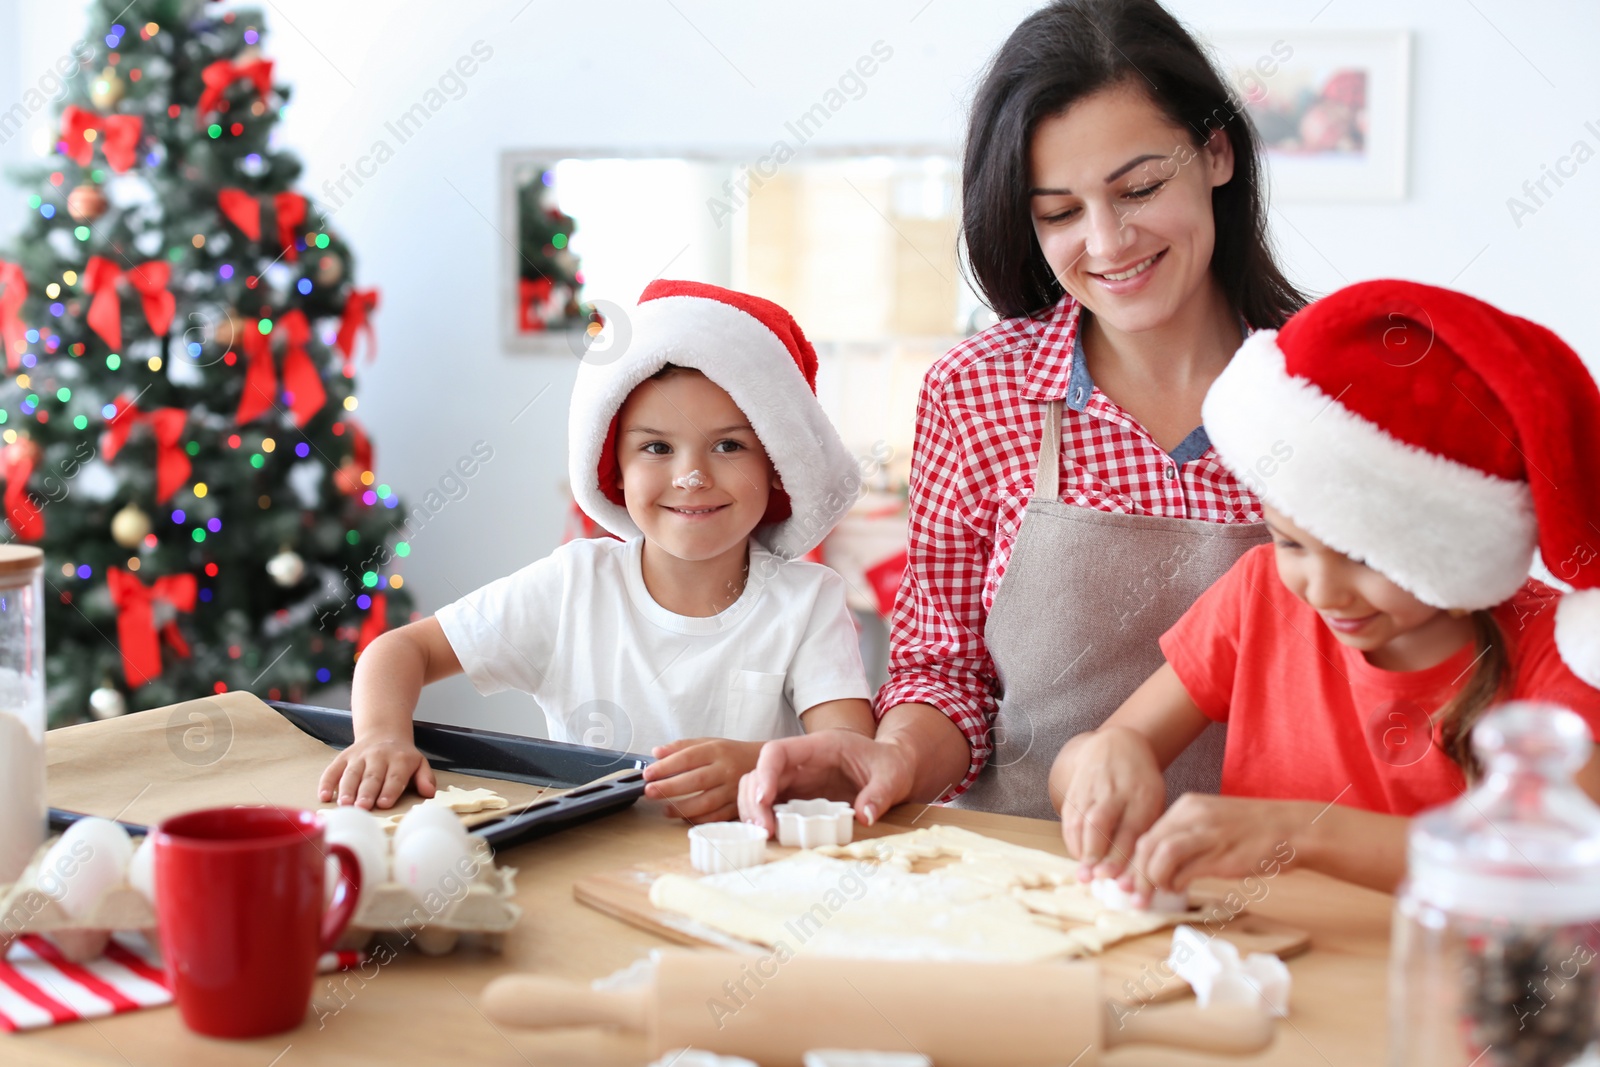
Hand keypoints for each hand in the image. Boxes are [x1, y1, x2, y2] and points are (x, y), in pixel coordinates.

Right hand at [318, 735, 436, 809]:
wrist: (384, 732)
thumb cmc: (402, 756)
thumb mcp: (419, 763)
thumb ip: (425, 777)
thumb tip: (429, 792)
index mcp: (400, 759)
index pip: (394, 776)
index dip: (389, 790)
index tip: (383, 804)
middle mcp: (378, 756)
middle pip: (371, 777)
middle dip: (366, 793)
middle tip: (362, 807)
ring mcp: (359, 756)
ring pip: (351, 774)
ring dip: (347, 789)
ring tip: (344, 804)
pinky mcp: (343, 757)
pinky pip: (333, 769)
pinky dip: (326, 782)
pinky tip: (324, 796)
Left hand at [642, 738, 763, 823]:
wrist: (765, 764)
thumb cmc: (732, 754)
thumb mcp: (710, 743)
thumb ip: (683, 747)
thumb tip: (656, 753)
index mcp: (717, 750)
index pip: (687, 758)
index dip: (666, 767)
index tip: (648, 774)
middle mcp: (726, 769)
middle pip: (695, 780)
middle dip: (669, 788)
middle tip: (649, 792)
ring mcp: (733, 789)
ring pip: (706, 802)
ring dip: (681, 808)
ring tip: (664, 809)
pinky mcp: (738, 805)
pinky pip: (717, 816)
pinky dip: (699, 818)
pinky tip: (684, 817)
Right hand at [737, 729, 916, 837]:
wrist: (895, 768)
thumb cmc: (891, 765)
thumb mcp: (892, 777)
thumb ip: (879, 794)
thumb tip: (864, 816)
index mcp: (819, 746)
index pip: (777, 751)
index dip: (765, 772)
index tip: (765, 799)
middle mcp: (801, 761)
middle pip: (760, 773)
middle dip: (755, 800)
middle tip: (764, 830)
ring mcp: (798, 779)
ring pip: (759, 789)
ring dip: (755, 811)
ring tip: (764, 835)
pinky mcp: (799, 797)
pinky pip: (772, 805)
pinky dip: (766, 819)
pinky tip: (771, 836)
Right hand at [1052, 727, 1166, 881]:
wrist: (1116, 745)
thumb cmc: (1140, 782)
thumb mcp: (1154, 799)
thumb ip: (1147, 830)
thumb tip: (1139, 871)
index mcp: (1142, 794)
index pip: (1131, 828)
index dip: (1123, 855)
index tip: (1120, 879)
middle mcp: (1115, 789)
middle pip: (1102, 822)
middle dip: (1098, 852)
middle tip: (1097, 878)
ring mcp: (1092, 788)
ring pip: (1081, 820)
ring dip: (1081, 849)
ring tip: (1084, 874)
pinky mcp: (1075, 789)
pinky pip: (1069, 817)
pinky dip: (1072, 839)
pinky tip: (1079, 856)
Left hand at [1123, 794, 1303, 902]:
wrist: (1292, 829)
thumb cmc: (1252, 831)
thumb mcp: (1212, 823)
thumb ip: (1185, 836)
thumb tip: (1157, 863)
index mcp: (1187, 806)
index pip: (1147, 833)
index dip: (1133, 860)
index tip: (1128, 881)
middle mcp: (1193, 816)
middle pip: (1148, 844)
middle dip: (1136, 874)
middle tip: (1134, 896)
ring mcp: (1208, 834)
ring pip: (1162, 854)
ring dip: (1152, 880)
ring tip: (1156, 895)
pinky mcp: (1222, 854)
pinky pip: (1187, 869)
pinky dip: (1176, 882)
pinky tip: (1179, 889)